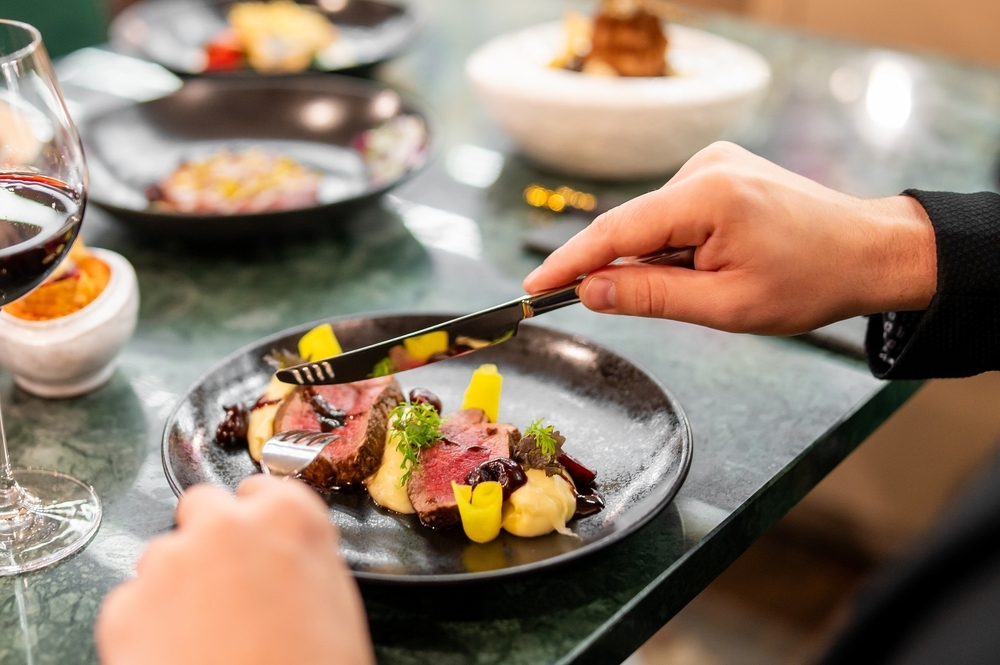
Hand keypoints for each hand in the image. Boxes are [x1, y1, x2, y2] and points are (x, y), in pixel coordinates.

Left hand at [96, 476, 373, 664]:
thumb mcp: (335, 601)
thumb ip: (304, 555)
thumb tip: (284, 553)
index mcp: (289, 516)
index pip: (262, 487)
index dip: (260, 517)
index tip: (259, 538)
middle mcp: (226, 525)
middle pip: (204, 507)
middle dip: (210, 537)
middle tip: (227, 586)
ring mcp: (169, 562)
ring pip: (163, 555)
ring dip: (178, 582)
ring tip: (204, 633)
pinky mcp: (125, 607)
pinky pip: (132, 601)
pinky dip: (147, 624)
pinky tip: (179, 654)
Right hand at [523, 142, 936, 334]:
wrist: (869, 251)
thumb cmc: (809, 282)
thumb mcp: (726, 305)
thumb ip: (651, 295)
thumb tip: (590, 291)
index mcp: (708, 196)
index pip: (617, 232)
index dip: (570, 262)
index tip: (533, 288)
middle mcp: (705, 166)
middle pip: (633, 226)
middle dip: (617, 269)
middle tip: (604, 307)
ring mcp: (714, 163)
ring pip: (653, 222)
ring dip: (656, 260)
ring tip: (707, 287)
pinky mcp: (721, 170)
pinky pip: (674, 213)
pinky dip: (673, 244)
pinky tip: (709, 266)